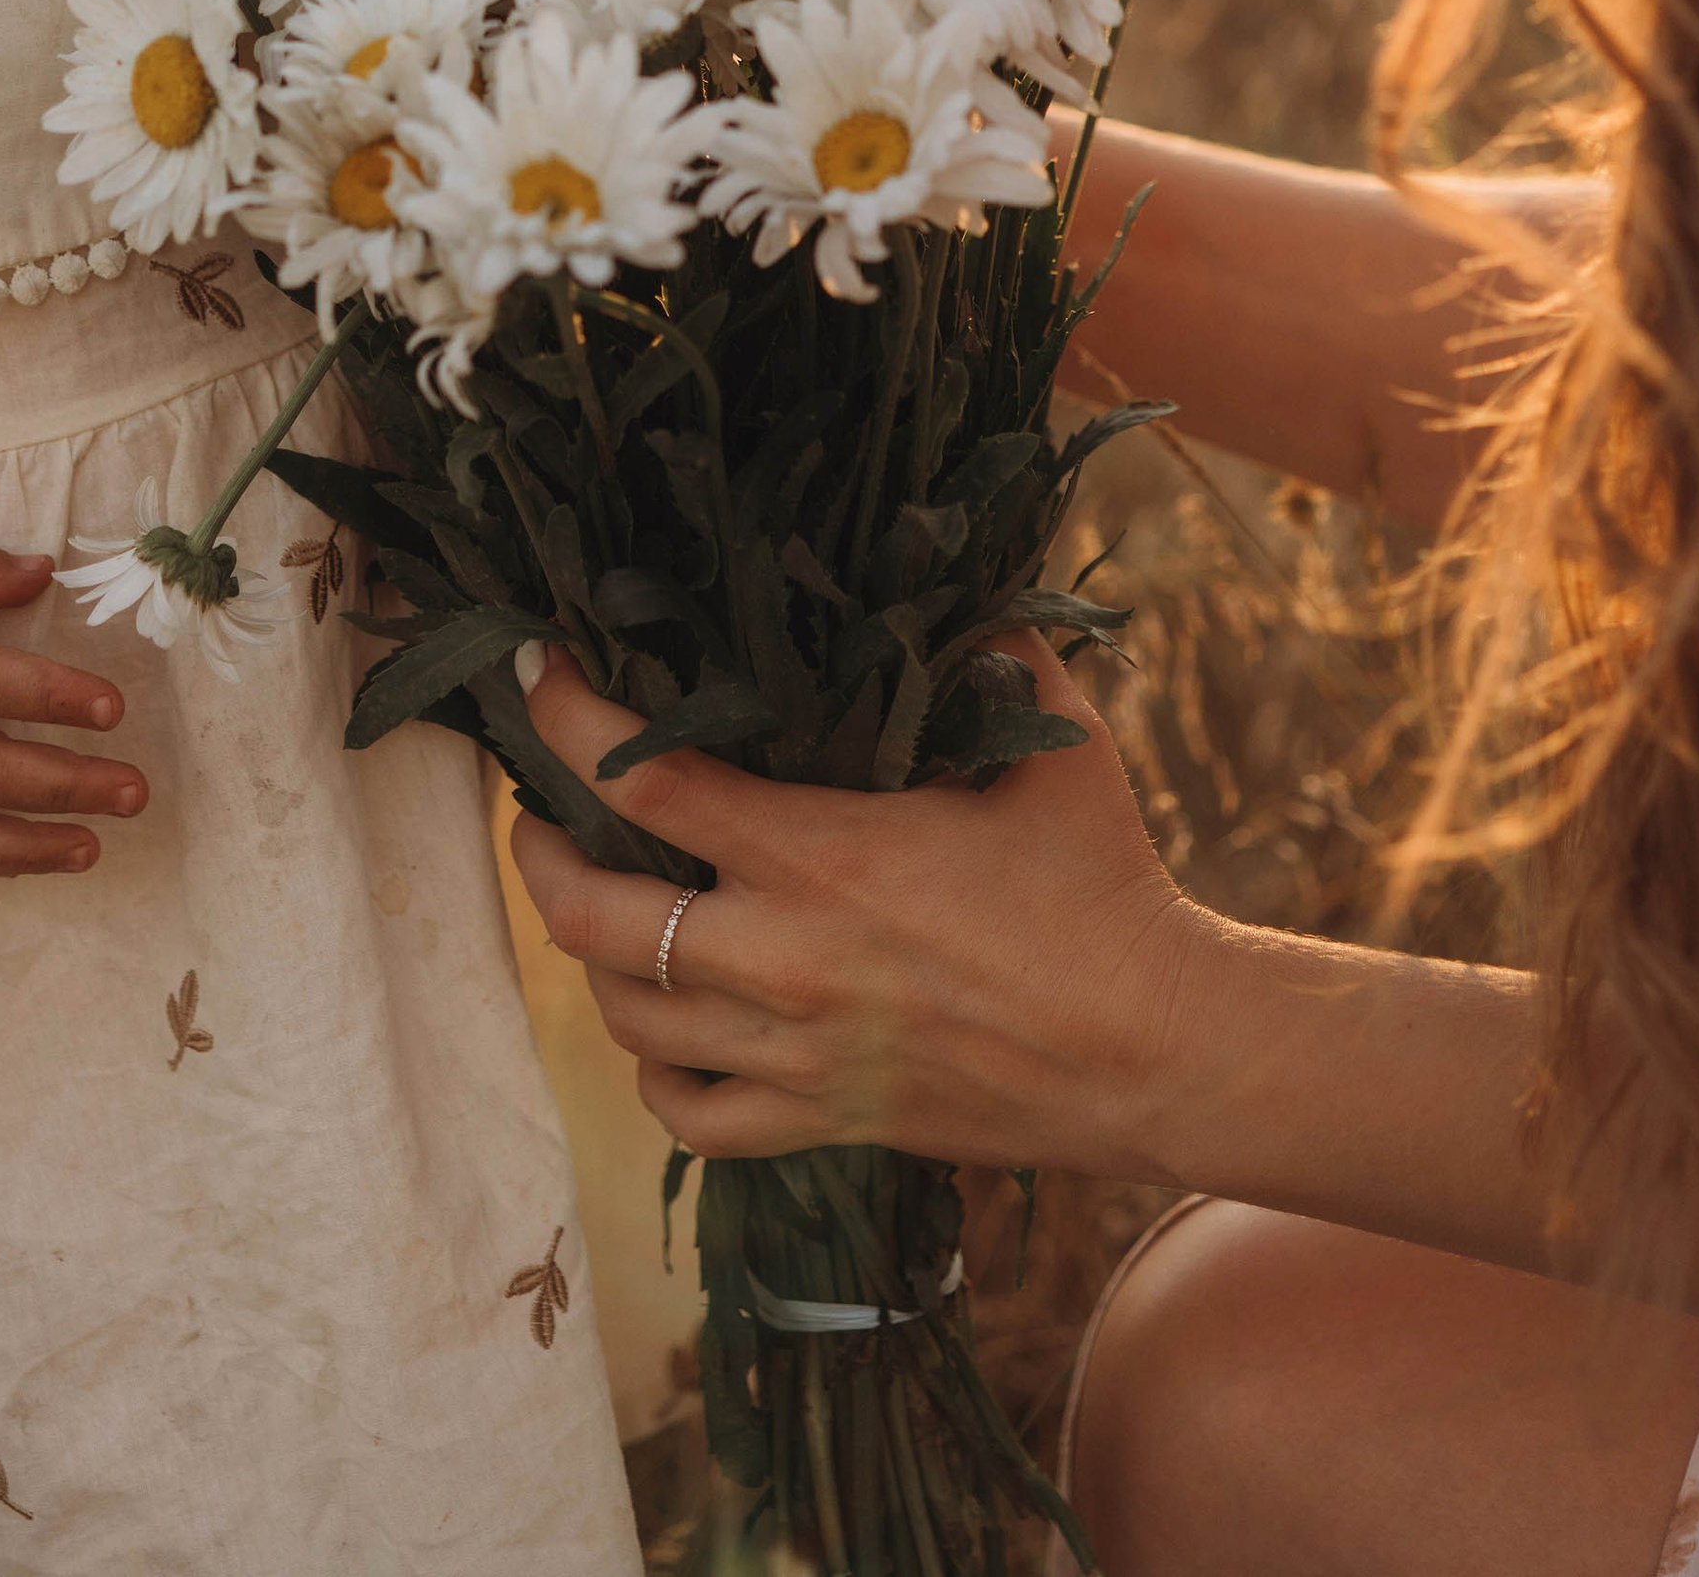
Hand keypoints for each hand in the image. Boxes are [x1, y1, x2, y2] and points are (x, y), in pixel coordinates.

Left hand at [509, 639, 1193, 1170]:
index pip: (644, 782)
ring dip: (590, 956)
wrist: (1157, 1050)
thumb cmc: (1106, 887)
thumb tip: (962, 576)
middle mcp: (786, 960)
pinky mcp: (824, 1121)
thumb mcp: (1055, 747)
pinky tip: (666, 1024)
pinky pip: (688, 1116)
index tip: (541, 672)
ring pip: (624, 1016)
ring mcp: (797, 1054)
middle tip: (545, 812)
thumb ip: (995, 653)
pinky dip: (654, 1067)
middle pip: (589, 918)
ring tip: (597, 904)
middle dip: (543, 854)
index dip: (569, 720)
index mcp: (825, 854)